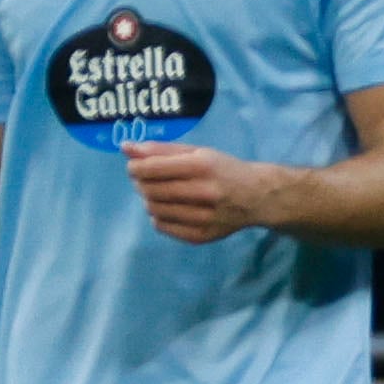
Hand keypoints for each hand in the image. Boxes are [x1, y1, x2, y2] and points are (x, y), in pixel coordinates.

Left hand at [122, 141, 288, 243]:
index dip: (135, 168)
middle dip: (140, 183)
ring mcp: (203, 218)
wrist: (257, 197)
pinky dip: (158, 216)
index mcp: (202, 166)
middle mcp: (204, 192)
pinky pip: (162, 226)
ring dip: (149, 199)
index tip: (134, 167)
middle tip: (146, 180)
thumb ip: (161, 149)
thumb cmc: (224, 169)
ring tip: (159, 193)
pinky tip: (170, 208)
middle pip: (151, 190)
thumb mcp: (197, 152)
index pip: (152, 169)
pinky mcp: (201, 236)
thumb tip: (125, 147)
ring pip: (154, 209)